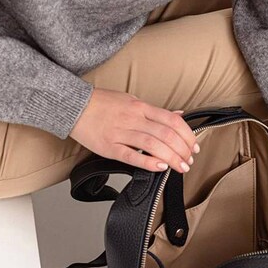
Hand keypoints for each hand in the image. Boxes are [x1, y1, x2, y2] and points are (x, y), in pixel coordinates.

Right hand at [70, 88, 198, 173]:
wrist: (74, 106)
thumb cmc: (103, 104)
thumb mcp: (132, 100)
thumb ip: (155, 111)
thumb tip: (179, 114)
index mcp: (140, 107)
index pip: (172, 120)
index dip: (187, 135)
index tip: (193, 146)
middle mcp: (133, 119)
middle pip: (166, 134)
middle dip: (182, 149)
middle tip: (189, 161)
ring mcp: (121, 133)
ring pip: (152, 145)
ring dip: (171, 157)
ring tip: (181, 167)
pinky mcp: (109, 147)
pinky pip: (131, 155)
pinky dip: (148, 162)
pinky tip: (160, 167)